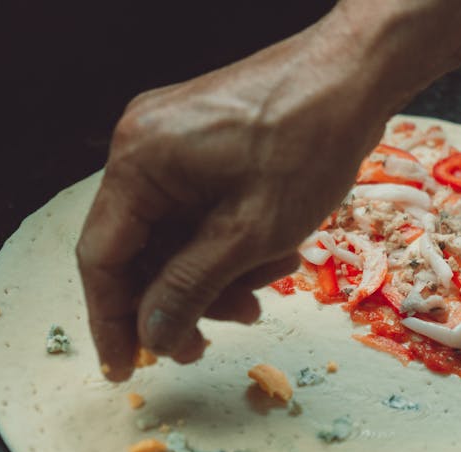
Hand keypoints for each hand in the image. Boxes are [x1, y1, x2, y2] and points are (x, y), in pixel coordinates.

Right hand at [75, 15, 393, 378]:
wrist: (358, 75)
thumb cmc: (309, 144)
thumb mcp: (249, 233)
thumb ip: (189, 289)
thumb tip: (149, 336)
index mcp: (138, 162)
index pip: (102, 257)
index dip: (111, 320)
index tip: (123, 368)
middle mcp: (143, 147)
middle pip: (140, 250)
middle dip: (180, 298)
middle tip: (210, 341)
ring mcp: (172, 143)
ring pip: (175, 236)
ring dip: (215, 273)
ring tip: (268, 283)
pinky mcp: (203, 144)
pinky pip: (199, 210)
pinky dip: (229, 242)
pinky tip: (275, 255)